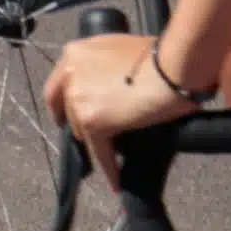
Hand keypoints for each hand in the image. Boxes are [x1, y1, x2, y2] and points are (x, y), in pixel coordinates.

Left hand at [43, 28, 199, 180]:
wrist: (171, 67)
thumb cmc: (158, 56)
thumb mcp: (118, 49)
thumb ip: (102, 66)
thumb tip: (109, 84)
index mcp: (75, 53)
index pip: (58, 84)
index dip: (64, 103)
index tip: (67, 115)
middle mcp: (70, 74)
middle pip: (66, 110)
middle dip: (78, 124)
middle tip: (90, 135)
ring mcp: (78, 99)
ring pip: (82, 132)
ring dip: (96, 143)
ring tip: (109, 154)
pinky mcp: (92, 122)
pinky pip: (99, 152)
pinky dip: (109, 168)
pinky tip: (115, 181)